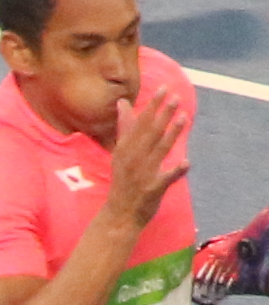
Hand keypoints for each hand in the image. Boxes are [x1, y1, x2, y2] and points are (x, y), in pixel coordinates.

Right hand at [113, 79, 191, 234]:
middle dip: (162, 115)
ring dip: (171, 134)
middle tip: (175, 97)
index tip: (163, 90)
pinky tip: (186, 163)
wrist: (119, 214)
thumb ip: (125, 127)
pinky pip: (166, 178)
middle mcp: (132, 159)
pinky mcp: (152, 189)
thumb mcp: (120, 152)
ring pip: (158, 150)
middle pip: (150, 133)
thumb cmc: (123, 181)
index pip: (139, 123)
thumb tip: (122, 103)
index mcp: (125, 149)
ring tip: (183, 118)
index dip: (151, 106)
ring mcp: (142, 174)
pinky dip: (176, 171)